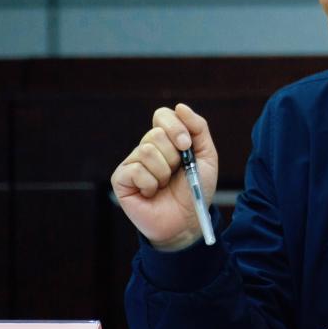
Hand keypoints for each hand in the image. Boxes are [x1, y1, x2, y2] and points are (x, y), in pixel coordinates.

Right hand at [111, 103, 218, 250]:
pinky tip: (151, 193)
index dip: (175, 127)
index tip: (186, 146)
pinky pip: (136, 170)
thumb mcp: (206, 156)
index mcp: (165, 139)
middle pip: (156, 133)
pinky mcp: (121, 179)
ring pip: (147, 151)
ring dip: (163, 172)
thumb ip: (198, 128)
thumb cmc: (195, 189)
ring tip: (163, 185)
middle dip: (173, 156)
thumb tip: (180, 107)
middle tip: (176, 172)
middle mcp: (146, 147)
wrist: (187, 221)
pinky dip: (150, 184)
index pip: (162, 114)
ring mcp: (132, 162)